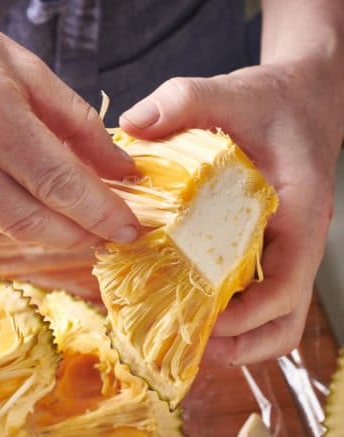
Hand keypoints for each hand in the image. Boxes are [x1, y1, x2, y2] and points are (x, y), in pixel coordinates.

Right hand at [0, 0, 137, 247]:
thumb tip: (123, 171)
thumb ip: (76, 123)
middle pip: (30, 222)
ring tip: (55, 215)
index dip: (101, 214)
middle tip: (104, 236)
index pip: (59, 182)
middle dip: (76, 235)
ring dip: (33, 230)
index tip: (132, 230)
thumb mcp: (20, 66)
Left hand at [119, 60, 342, 364]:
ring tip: (183, 337)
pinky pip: (256, 300)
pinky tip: (188, 305)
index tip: (202, 323)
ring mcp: (286, 254)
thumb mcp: (231, 91)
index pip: (285, 288)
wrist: (302, 99)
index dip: (246, 317)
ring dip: (235, 340)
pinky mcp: (270, 253)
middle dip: (238, 345)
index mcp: (301, 215)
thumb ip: (184, 100)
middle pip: (283, 323)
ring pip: (274, 321)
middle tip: (185, 346)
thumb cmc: (273, 101)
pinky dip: (229, 316)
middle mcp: (299, 245)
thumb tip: (133, 124)